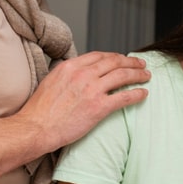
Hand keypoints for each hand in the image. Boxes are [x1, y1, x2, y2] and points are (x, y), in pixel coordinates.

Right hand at [17, 51, 149, 152]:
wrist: (36, 128)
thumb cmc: (40, 110)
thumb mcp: (52, 81)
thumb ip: (67, 74)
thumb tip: (78, 72)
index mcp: (71, 66)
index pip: (99, 55)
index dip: (114, 56)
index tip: (122, 60)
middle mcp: (83, 74)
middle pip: (114, 62)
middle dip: (130, 62)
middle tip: (141, 64)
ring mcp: (92, 90)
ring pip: (123, 76)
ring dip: (138, 74)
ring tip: (146, 76)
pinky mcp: (99, 107)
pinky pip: (124, 97)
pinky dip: (137, 93)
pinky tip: (144, 93)